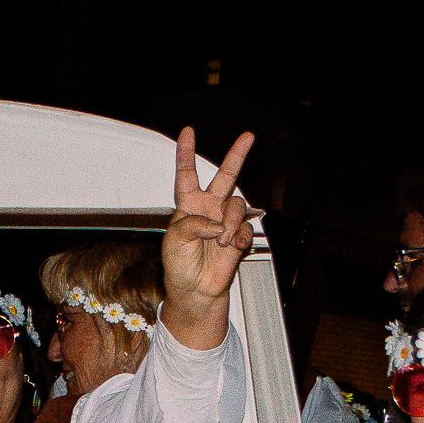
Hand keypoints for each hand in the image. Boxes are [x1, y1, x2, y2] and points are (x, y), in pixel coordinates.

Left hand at [158, 126, 255, 351]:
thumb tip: (217, 223)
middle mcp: (208, 208)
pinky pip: (246, 228)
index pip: (186, 174)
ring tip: (223, 239)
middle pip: (225, 175)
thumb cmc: (179, 265)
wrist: (195, 290)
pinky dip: (239, 237)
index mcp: (187, 205)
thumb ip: (193, 224)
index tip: (187, 132)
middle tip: (248, 136)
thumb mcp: (175, 240)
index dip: (185, 153)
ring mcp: (225, 221)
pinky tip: (231, 246)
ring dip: (231, 222)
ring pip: (237, 205)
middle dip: (236, 155)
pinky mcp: (238, 236)